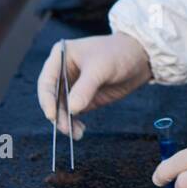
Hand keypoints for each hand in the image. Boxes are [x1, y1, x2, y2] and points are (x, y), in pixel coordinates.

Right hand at [37, 33, 151, 138]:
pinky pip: (73, 113)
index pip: (46, 81)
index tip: (51, 116)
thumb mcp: (101, 68)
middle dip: (57, 115)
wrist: (140, 58)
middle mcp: (63, 71)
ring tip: (76, 134)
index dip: (46, 99)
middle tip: (66, 129)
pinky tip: (80, 131)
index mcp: (60, 56)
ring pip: (62, 108)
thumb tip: (72, 109)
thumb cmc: (118, 53)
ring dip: (66, 122)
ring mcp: (73, 86)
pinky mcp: (84, 98)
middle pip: (52, 98)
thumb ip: (85, 88)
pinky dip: (74, 123)